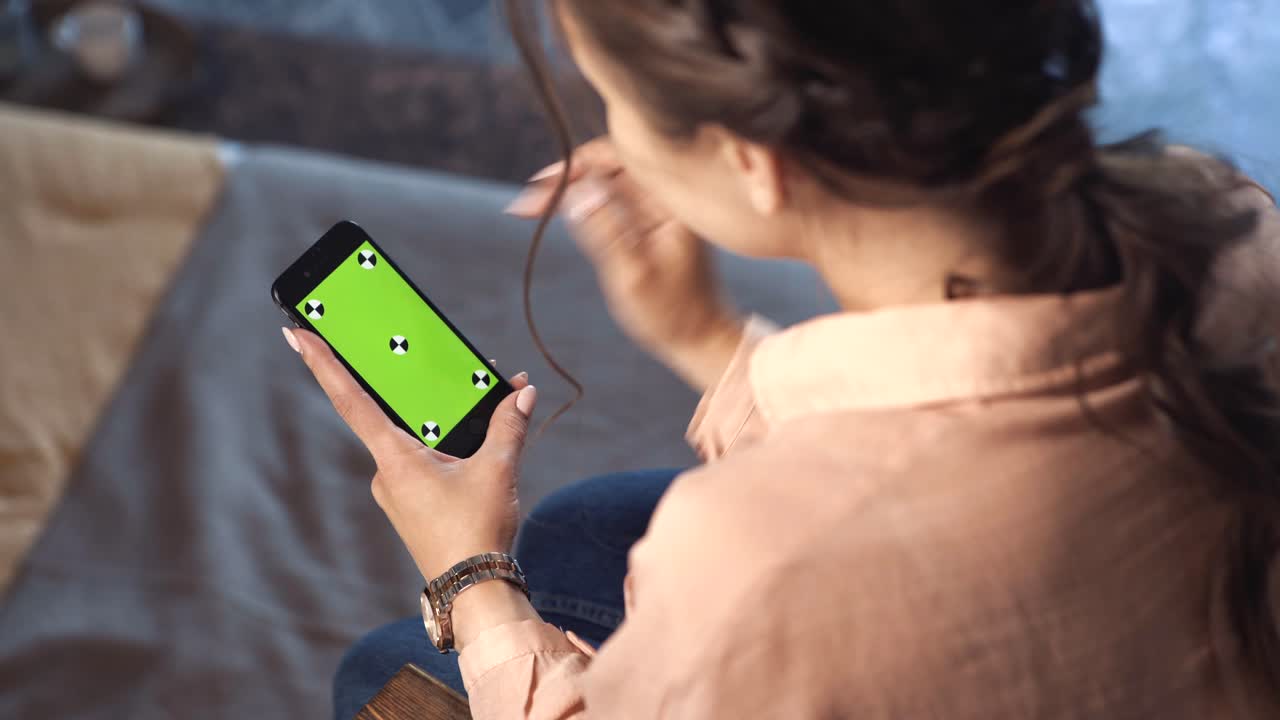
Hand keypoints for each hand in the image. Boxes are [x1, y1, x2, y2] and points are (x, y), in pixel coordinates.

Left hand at [283, 327, 534, 582]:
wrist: (474, 592)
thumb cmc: (476, 533)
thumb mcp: (497, 470)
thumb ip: (508, 425)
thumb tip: (522, 393)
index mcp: (395, 459)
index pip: (350, 399)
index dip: (323, 364)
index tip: (297, 334)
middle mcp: (386, 473)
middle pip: (392, 412)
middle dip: (415, 385)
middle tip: (426, 355)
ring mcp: (396, 491)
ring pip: (414, 439)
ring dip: (443, 418)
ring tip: (483, 399)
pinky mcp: (412, 505)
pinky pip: (424, 461)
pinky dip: (448, 445)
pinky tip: (478, 441)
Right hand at [506, 137, 744, 391]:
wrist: (700, 339)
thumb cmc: (671, 313)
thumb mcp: (633, 274)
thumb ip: (606, 230)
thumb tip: (578, 190)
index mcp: (669, 201)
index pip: (618, 156)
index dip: (574, 164)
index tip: (539, 185)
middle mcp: (666, 197)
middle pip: (609, 165)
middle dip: (565, 178)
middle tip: (527, 204)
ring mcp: (658, 210)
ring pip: (607, 183)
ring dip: (571, 190)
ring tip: (532, 208)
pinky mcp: (650, 224)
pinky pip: (614, 201)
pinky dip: (585, 205)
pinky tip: (561, 214)